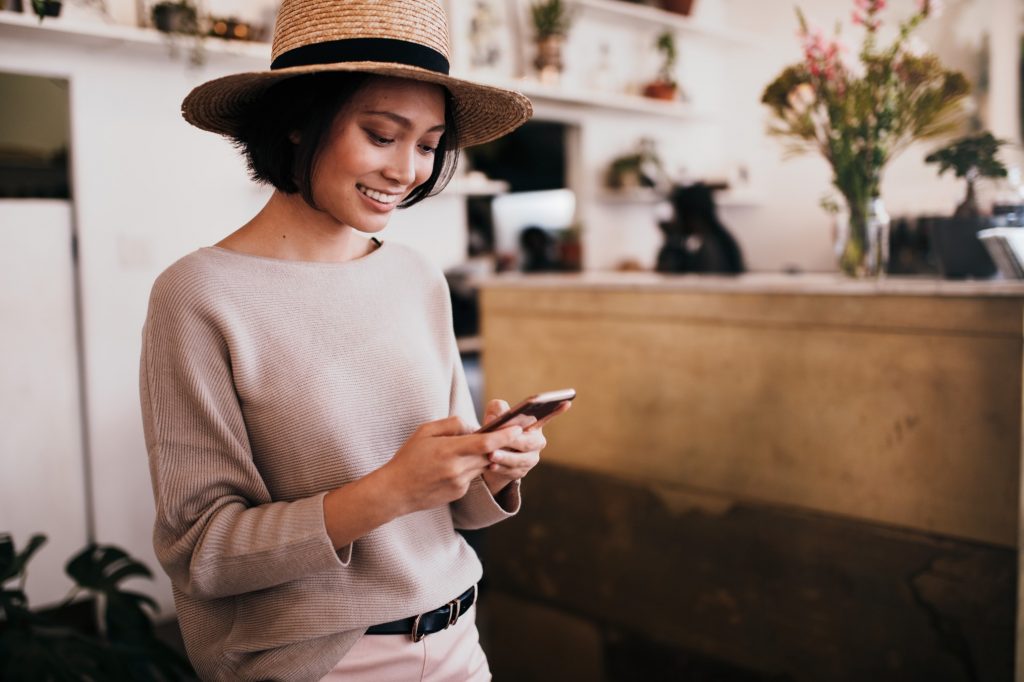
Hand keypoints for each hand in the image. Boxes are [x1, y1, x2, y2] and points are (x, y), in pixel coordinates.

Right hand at [382, 415, 523, 514]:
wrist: (396, 491)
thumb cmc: (409, 457)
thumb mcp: (425, 431)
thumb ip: (452, 424)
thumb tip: (475, 426)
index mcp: (449, 450)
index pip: (485, 442)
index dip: (505, 435)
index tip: (519, 427)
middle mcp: (457, 469)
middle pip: (490, 454)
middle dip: (500, 444)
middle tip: (511, 432)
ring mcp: (460, 483)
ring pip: (483, 465)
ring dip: (484, 455)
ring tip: (474, 446)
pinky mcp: (459, 493)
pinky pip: (472, 475)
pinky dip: (470, 467)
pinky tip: (453, 465)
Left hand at [480, 398, 570, 495]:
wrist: (488, 455)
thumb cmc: (495, 429)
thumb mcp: (494, 416)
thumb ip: (497, 410)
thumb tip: (498, 416)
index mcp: (534, 424)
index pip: (548, 416)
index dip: (557, 410)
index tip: (566, 402)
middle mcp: (536, 442)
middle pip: (529, 442)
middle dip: (514, 441)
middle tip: (500, 440)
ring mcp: (530, 459)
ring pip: (521, 459)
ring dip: (506, 457)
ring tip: (492, 455)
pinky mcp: (521, 472)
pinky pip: (512, 471)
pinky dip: (501, 468)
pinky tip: (491, 465)